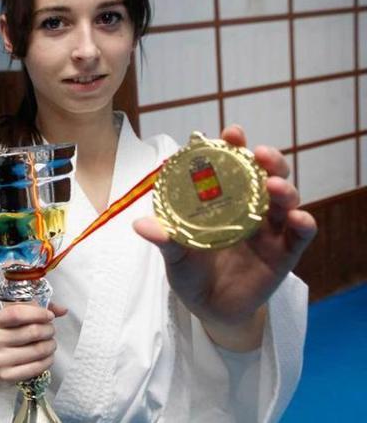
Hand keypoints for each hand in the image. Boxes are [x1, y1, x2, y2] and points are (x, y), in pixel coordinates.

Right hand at [0, 302, 67, 393]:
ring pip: (38, 350)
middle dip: (48, 329)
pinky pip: (37, 367)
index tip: (49, 315)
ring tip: (50, 342)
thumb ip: (37, 308)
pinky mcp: (7, 375)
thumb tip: (62, 310)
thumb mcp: (15, 316)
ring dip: (51, 344)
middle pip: (32, 332)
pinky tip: (47, 355)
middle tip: (50, 330)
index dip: (38, 313)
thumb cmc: (7, 335)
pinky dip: (48, 360)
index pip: (17, 313)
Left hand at [133, 125, 316, 350]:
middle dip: (268, 159)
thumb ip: (165, 240)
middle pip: (266, 174)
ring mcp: (270, 229)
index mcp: (224, 200)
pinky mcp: (285, 253)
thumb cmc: (190, 273)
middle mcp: (250, 208)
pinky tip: (298, 218)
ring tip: (275, 186)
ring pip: (286, 199)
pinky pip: (300, 235)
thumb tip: (140, 225)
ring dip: (284, 188)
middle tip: (260, 153)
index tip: (232, 133)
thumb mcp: (175, 255)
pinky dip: (303, 223)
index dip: (235, 146)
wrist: (209, 309)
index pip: (233, 165)